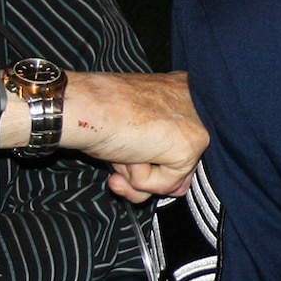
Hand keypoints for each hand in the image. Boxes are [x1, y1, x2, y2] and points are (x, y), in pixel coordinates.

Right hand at [0, 70, 208, 200]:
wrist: (84, 106)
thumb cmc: (100, 111)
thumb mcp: (134, 131)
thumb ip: (158, 158)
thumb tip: (178, 190)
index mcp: (183, 90)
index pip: (182, 140)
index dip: (153, 156)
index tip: (134, 139)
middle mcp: (195, 104)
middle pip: (178, 164)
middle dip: (147, 171)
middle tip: (123, 147)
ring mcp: (196, 125)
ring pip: (170, 177)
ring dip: (139, 174)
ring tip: (124, 145)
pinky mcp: (189, 147)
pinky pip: (165, 185)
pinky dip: (141, 179)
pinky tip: (130, 151)